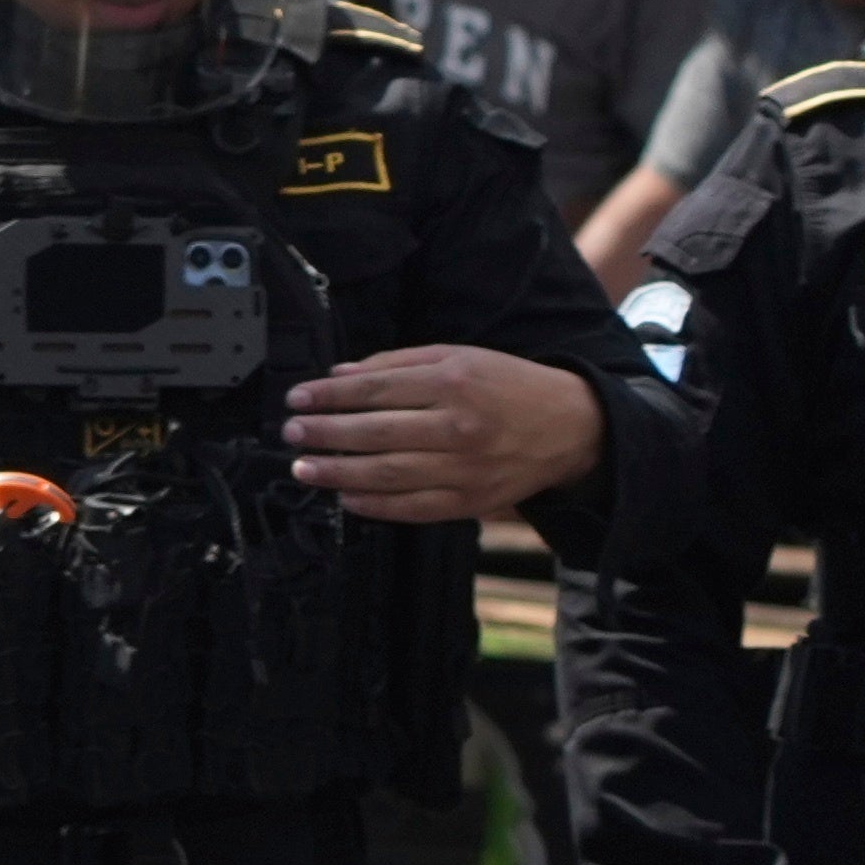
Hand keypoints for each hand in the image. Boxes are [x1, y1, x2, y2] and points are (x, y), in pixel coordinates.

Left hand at [282, 344, 605, 524]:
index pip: (375, 389)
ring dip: (337, 473)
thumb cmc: (509, 387)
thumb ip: (397, 363)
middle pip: (374, 432)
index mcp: (454, 382)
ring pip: (387, 474)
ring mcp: (464, 468)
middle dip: (324, 433)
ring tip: (304, 468)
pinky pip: (411, 508)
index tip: (297, 399)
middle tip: (293, 433)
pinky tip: (345, 496)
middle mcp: (458, 426)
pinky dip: (373, 505)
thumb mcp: (458, 357)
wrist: (572, 426)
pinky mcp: (470, 501)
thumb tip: (338, 375)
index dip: (328, 396)